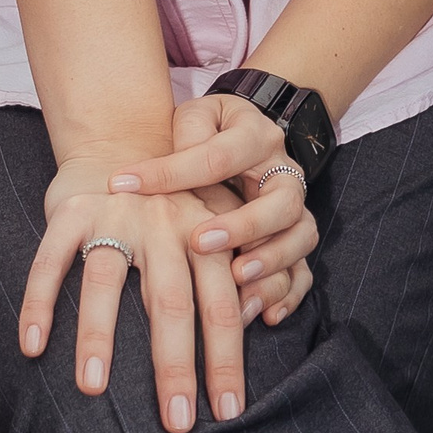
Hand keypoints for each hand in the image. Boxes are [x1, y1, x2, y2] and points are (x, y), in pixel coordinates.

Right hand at [16, 145, 254, 428]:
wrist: (121, 141)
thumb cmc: (174, 212)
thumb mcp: (211, 235)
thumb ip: (229, 281)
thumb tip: (252, 341)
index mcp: (205, 235)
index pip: (222, 303)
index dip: (226, 358)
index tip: (228, 412)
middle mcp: (164, 222)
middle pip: (171, 300)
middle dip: (175, 365)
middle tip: (176, 423)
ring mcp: (116, 214)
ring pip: (106, 279)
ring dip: (98, 336)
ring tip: (93, 390)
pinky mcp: (73, 209)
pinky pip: (52, 258)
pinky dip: (39, 300)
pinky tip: (32, 345)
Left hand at [113, 96, 318, 328]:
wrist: (241, 135)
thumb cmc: (209, 130)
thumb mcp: (195, 117)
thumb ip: (183, 136)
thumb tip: (157, 169)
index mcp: (255, 136)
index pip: (218, 156)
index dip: (173, 172)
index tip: (128, 185)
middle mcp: (282, 173)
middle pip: (282, 201)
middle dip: (244, 227)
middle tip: (200, 243)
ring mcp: (293, 209)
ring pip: (301, 236)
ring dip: (271, 263)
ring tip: (237, 282)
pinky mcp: (293, 238)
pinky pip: (304, 270)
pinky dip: (289, 294)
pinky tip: (264, 315)